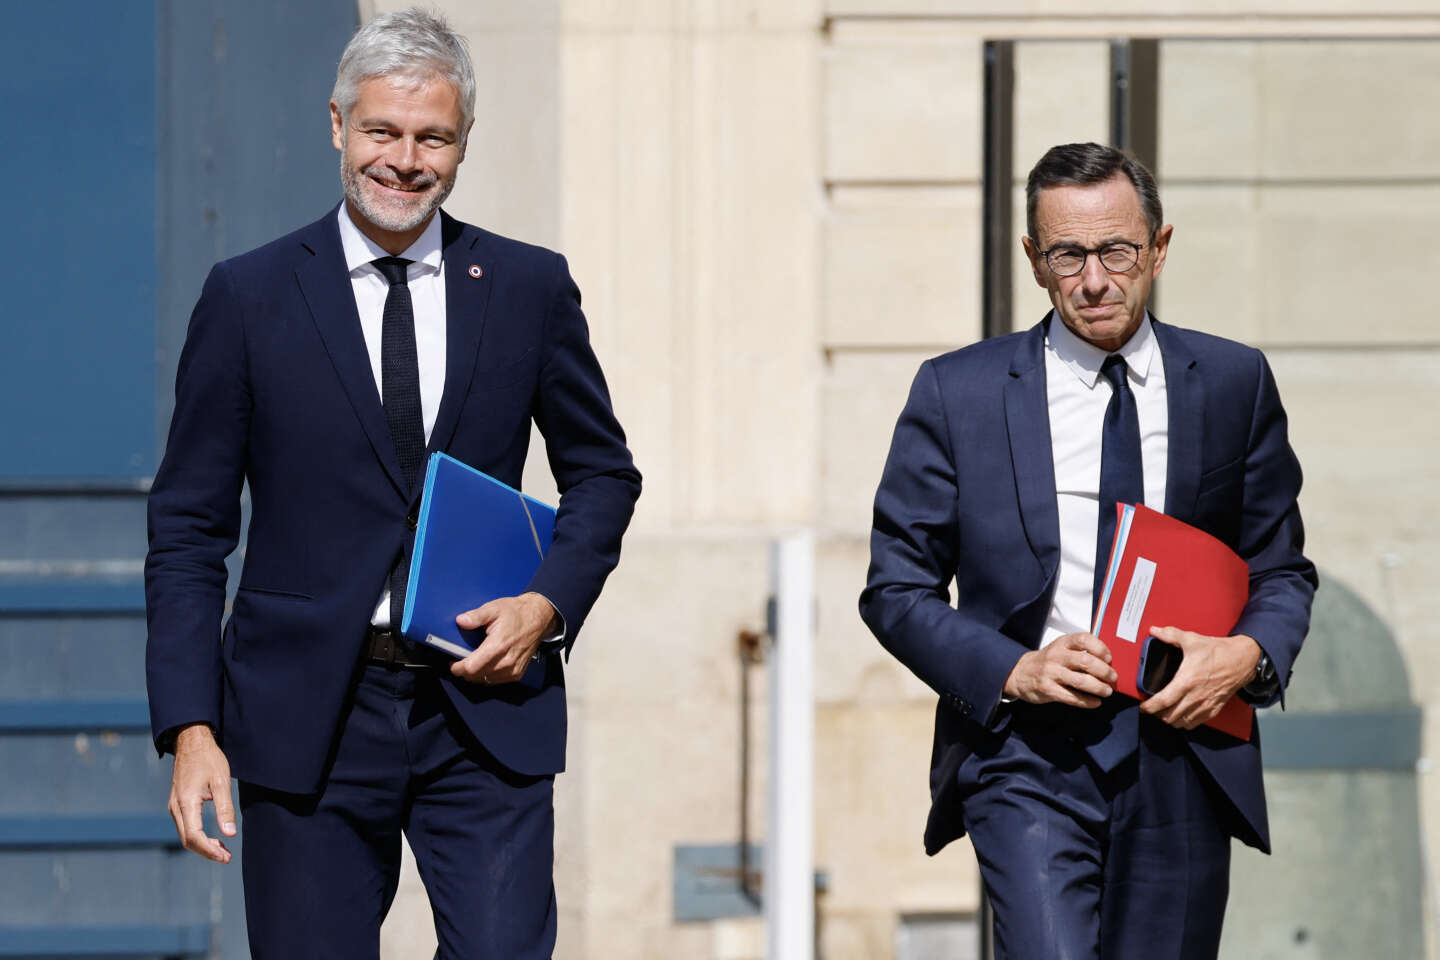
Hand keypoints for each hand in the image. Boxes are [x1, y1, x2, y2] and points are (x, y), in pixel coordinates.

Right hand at [168, 723, 235, 862]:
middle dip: (206, 851)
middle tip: (227, 857)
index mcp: (186, 803)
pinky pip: (186, 826)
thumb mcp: (222, 782)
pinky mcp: (178, 803)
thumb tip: (230, 834)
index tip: (225, 857)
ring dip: (203, 845)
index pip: (194, 836)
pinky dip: (198, 835)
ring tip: (223, 850)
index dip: (209, 850)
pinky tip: (213, 837)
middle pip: (188, 840)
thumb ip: (225, 809)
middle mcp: (176, 807)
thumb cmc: (208, 759)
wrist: (192, 743)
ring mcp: (174, 806)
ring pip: (185, 834)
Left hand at [451, 592, 557, 684]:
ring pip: (484, 680)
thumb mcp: (494, 608)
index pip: (471, 667)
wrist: (538, 618)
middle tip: (460, 660)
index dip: (458, 668)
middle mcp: (506, 661)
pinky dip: (486, 675)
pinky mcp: (517, 674)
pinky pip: (495, 681)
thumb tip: (461, 621)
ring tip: (472, 661)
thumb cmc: (516, 613)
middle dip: (464, 671)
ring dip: (475, 674)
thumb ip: (476, 616)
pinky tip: (485, 665)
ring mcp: (512, 669)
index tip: (452, 664)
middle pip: (476, 676)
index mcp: (498, 645)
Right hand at [1002, 632, 1116, 708]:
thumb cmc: (1047, 661)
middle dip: (1104, 671)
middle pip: (1086, 661)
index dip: (1100, 648)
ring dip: (1098, 688)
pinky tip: (1095, 702)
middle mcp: (1056, 656)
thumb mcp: (1060, 649)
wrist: (1020, 673)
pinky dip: (1087, 701)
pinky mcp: (1048, 689)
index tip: (1109, 658)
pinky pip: (1072, 697)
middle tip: (1113, 678)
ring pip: (1081, 681)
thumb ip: (1080, 651)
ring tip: (1106, 692)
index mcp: (1062, 643)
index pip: (1084, 639)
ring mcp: (1050, 673)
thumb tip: (1108, 663)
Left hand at [1138, 625, 1260, 728]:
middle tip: (1152, 708)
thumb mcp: (1192, 640)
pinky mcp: (1214, 708)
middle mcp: (1195, 696)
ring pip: (1182, 722)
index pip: (1163, 701)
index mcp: (1187, 681)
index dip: (1150, 707)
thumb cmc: (1218, 651)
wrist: (1242, 660)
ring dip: (1171, 720)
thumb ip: (1170, 635)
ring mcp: (1205, 704)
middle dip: (1158, 714)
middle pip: (1170, 716)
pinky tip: (1181, 716)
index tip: (1143, 707)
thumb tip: (1154, 630)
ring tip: (1164, 712)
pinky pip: (1196, 723)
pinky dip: (1185, 723)